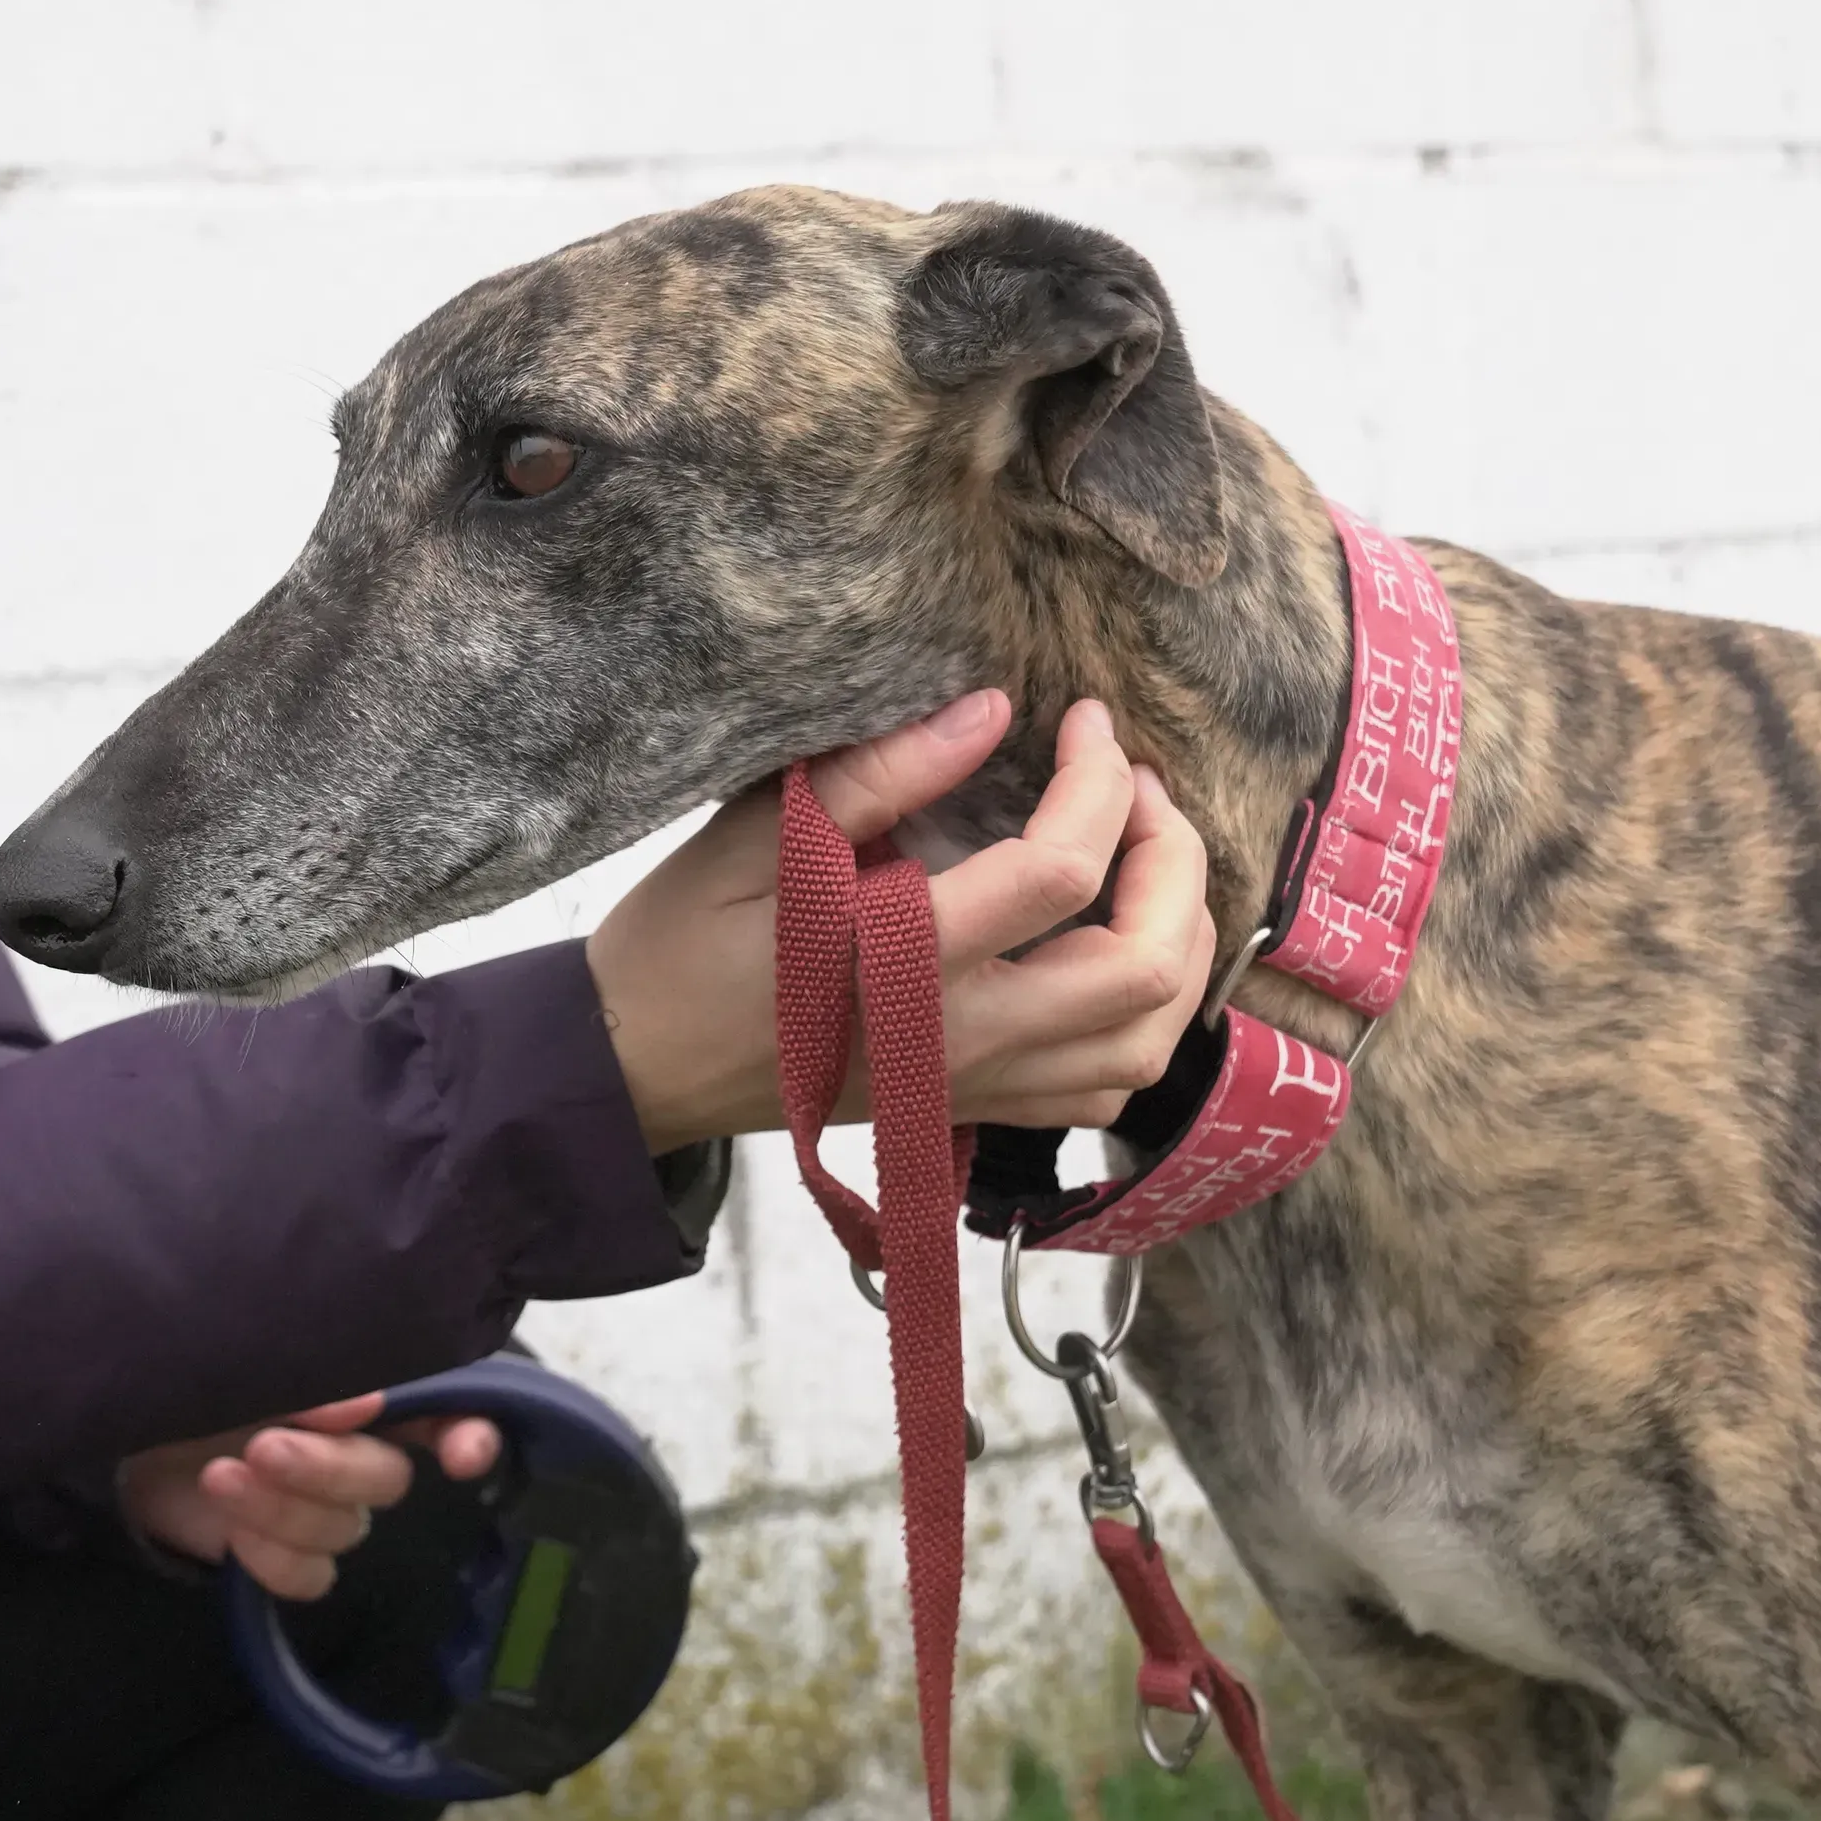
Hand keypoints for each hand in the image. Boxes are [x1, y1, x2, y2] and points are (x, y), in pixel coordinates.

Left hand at [120, 1395, 505, 1604]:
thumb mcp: (243, 1360)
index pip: (443, 1411)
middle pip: (385, 1480)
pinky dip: (268, 1554)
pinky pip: (309, 1577)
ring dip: (279, 1507)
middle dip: (327, 1467)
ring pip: (342, 1530)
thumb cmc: (193, 1377)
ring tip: (218, 1475)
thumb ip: (309, 1378)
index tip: (460, 1453)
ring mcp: (324, 1510)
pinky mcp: (285, 1556)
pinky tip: (225, 1521)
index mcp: (362, 1394)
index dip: (467, 1432)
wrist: (120, 1432)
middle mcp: (357, 1453)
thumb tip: (367, 1401)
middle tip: (265, 1447)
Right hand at [583, 691, 1219, 1149]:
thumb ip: (874, 775)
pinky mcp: (974, 1109)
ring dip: (1179, 945)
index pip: (1060, 873)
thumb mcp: (756, 837)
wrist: (641, 1067)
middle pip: (1138, 969)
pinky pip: (1102, 1090)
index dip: (1098, 780)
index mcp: (902, 963)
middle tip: (1140, 791)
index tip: (1084, 720)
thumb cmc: (686, 942)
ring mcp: (974, 1085)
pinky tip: (1124, 952)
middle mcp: (959, 1038)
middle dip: (1170, 861)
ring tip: (1152, 865)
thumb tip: (989, 711)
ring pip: (1142, 1043)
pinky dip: (1145, 1023)